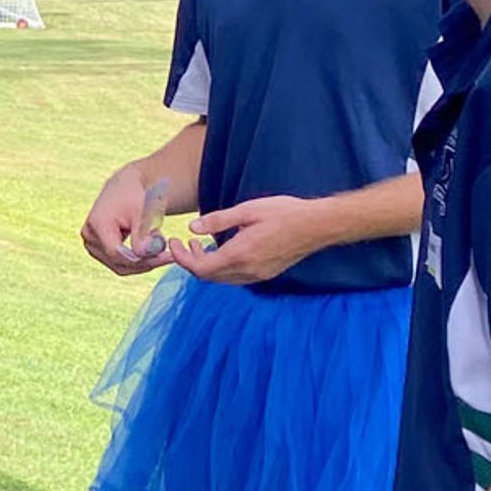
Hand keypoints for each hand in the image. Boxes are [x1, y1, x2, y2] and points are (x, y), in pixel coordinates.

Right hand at [82, 164, 167, 274]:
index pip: (117, 252)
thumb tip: (144, 254)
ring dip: (144, 264)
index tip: (166, 256)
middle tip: (170, 256)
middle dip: (147, 262)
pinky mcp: (98, 250)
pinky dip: (138, 262)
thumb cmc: (134, 194)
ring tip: (163, 252)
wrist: (124, 188)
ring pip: (120, 267)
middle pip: (119, 262)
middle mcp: (89, 236)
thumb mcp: (142, 211)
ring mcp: (92, 244)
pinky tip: (154, 254)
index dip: (142, 259)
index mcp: (97, 223)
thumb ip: (142, 233)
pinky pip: (119, 264)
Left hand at [171, 195, 317, 284]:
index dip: (182, 258)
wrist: (316, 226)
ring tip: (200, 245)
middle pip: (208, 277)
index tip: (173, 243)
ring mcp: (258, 276)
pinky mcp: (265, 274)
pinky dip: (221, 268)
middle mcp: (247, 271)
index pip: (200, 268)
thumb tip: (192, 228)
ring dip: (206, 266)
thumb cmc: (283, 213)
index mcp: (240, 255)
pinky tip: (221, 251)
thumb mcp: (247, 210)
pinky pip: (235, 278)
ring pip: (221, 279)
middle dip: (191, 262)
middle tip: (184, 243)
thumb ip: (217, 221)